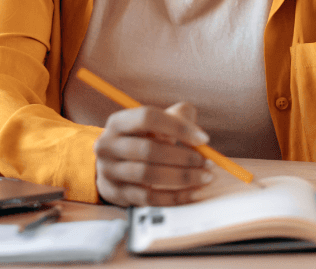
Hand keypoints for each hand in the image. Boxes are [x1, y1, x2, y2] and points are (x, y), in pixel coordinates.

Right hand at [93, 102, 214, 206]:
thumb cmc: (142, 139)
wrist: (113, 164)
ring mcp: (109, 171)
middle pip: (148, 150)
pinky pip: (149, 199)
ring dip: (182, 177)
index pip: (148, 118)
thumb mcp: (156, 123)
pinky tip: (193, 192)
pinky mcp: (116, 194)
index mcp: (118, 122)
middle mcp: (108, 145)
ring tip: (205, 177)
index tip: (203, 139)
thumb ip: (179, 117)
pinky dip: (175, 197)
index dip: (178, 127)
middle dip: (183, 157)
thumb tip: (199, 137)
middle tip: (207, 162)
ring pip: (149, 176)